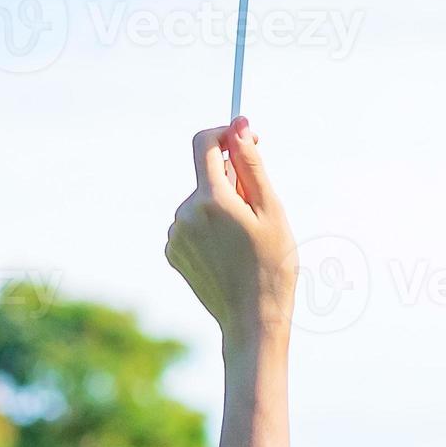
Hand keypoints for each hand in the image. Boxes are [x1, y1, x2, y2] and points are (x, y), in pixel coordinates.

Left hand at [166, 117, 296, 346]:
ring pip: (201, 202)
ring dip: (221, 208)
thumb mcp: (270, 210)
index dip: (225, 135)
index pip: (205, 144)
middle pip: (207, 176)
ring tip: (244, 240)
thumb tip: (239, 126)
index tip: (245, 140)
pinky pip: (192, 225)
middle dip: (232, 182)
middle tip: (259, 213)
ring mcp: (175, 236)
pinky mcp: (173, 253)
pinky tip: (228, 253)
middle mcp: (185, 214)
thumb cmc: (272, 264)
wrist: (253, 320)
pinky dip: (210, 228)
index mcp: (211, 200)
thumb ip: (251, 165)